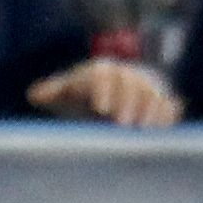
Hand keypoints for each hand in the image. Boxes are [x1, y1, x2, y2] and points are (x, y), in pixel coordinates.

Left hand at [24, 57, 180, 128]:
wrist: (108, 101)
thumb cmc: (81, 99)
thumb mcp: (65, 96)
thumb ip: (51, 93)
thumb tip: (35, 95)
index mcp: (99, 72)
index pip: (101, 75)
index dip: (102, 89)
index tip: (100, 108)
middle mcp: (125, 75)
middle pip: (130, 83)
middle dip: (127, 102)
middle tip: (121, 124)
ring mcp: (146, 87)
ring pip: (151, 93)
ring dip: (148, 110)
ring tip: (142, 130)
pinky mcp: (161, 101)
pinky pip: (167, 105)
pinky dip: (165, 116)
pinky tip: (160, 131)